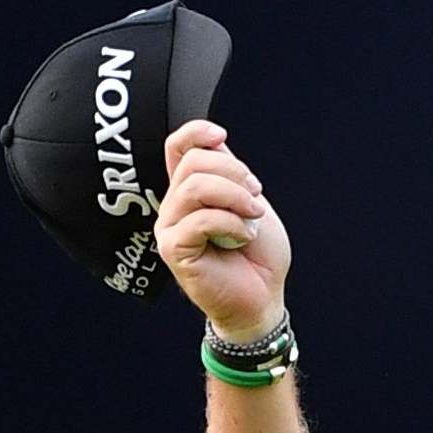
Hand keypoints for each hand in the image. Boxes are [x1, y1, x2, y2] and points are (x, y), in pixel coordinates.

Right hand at [155, 120, 291, 337]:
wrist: (262, 299)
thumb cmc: (258, 257)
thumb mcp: (251, 205)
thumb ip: (231, 175)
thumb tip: (215, 141)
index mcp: (192, 191)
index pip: (178, 147)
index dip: (196, 133)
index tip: (222, 136)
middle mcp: (175, 206)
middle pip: (193, 162)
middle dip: (234, 173)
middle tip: (256, 198)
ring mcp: (170, 228)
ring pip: (195, 187)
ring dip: (235, 198)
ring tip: (254, 217)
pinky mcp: (173, 250)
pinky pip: (199, 220)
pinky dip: (231, 224)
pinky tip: (244, 238)